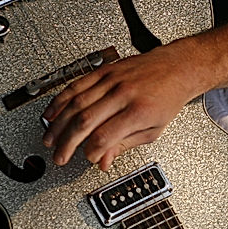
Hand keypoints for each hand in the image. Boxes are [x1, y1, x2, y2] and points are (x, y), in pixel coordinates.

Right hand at [41, 42, 205, 171]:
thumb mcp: (154, 129)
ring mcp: (112, 80)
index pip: (104, 136)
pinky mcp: (105, 70)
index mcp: (138, 111)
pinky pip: (75, 85)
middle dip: (67, 143)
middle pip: (85, 121)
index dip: (91, 152)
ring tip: (50, 139)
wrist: (177, 67)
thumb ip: (125, 145)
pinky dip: (60, 101)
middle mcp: (123, 94)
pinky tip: (51, 113)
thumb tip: (104, 161)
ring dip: (58, 124)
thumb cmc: (169, 97)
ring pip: (75, 103)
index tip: (90, 158)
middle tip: (59, 156)